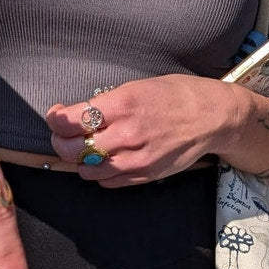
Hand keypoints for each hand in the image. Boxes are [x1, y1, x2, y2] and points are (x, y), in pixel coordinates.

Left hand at [45, 75, 223, 186]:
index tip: (56, 115)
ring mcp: (136, 159)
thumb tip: (77, 115)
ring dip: (80, 160)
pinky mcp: (145, 175)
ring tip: (87, 147)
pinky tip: (107, 158)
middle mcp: (126, 134)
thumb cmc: (176, 95)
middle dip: (60, 142)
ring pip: (86, 170)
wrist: (213, 117)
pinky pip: (107, 181)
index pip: (69, 121)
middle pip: (71, 150)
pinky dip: (99, 172)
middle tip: (64, 134)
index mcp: (122, 105)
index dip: (55, 119)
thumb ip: (106, 104)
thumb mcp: (136, 87)